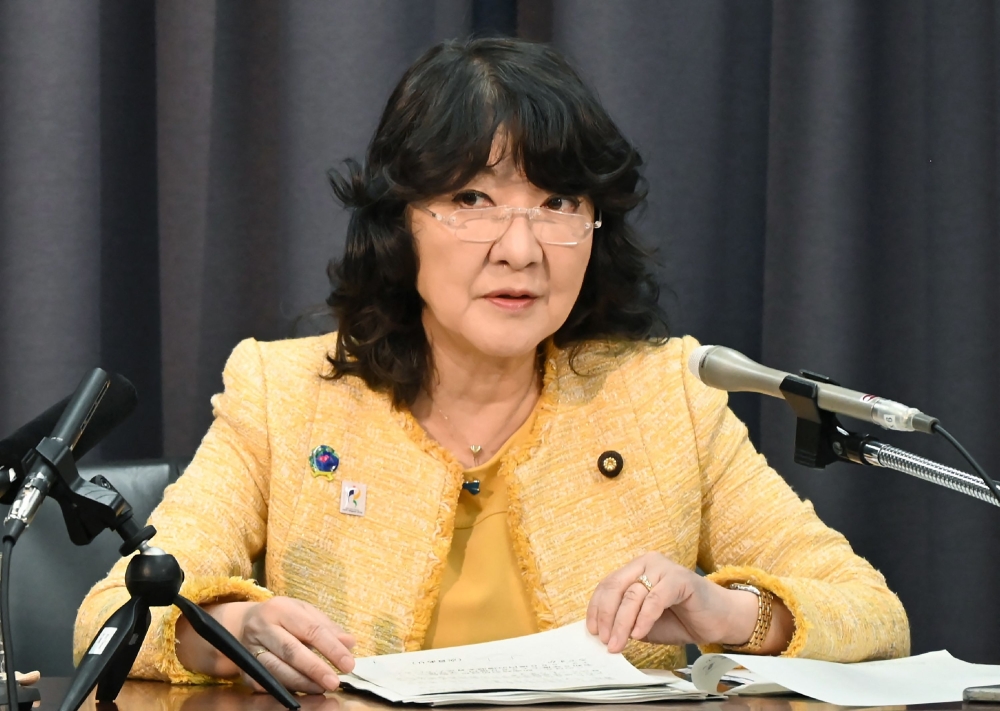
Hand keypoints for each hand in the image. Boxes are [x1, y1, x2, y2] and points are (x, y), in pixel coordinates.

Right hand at [237, 597, 355, 693]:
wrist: (243, 624)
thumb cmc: (282, 617)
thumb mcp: (304, 612)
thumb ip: (327, 627)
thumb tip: (350, 643)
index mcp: (281, 609)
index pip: (311, 630)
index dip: (331, 648)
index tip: (348, 664)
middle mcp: (263, 627)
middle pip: (291, 651)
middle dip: (315, 669)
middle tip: (334, 682)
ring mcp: (250, 648)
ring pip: (276, 670)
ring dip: (301, 683)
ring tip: (320, 688)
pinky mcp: (244, 668)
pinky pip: (264, 682)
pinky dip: (283, 689)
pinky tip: (300, 693)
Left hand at [586, 552, 758, 652]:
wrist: (719, 621)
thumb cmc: (681, 620)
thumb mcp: (645, 623)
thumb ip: (626, 621)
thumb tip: (602, 632)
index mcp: (636, 569)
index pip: (607, 585)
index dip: (596, 608)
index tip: (592, 631)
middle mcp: (647, 563)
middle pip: (616, 589)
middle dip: (607, 618)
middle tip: (605, 642)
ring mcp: (664, 567)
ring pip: (633, 595)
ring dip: (622, 623)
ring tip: (617, 644)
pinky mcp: (680, 579)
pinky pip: (655, 599)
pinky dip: (644, 618)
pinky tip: (638, 634)